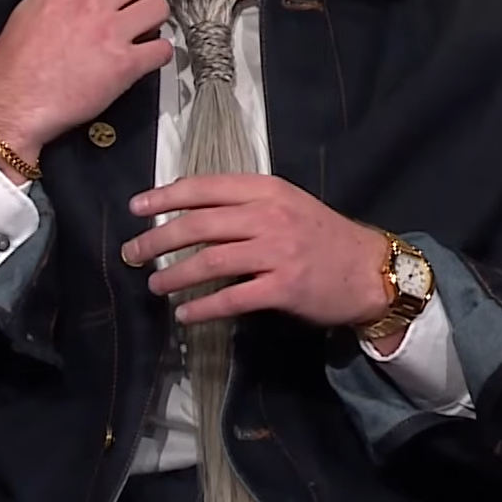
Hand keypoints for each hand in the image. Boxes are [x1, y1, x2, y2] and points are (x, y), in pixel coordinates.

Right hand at [0, 0, 171, 174]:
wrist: (13, 106)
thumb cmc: (16, 57)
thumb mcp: (27, 7)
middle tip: (128, 7)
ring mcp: (112, 32)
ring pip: (159, 6)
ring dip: (152, 20)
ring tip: (135, 33)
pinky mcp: (126, 66)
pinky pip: (163, 48)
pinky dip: (157, 55)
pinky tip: (140, 61)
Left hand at [122, 174, 391, 328]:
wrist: (369, 269)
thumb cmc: (320, 235)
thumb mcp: (285, 203)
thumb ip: (244, 203)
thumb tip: (188, 207)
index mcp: (267, 189)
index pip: (205, 187)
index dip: (165, 196)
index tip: (136, 206)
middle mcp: (270, 216)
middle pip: (200, 224)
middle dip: (158, 238)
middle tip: (132, 251)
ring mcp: (278, 252)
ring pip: (211, 260)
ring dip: (175, 275)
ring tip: (154, 285)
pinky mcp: (284, 288)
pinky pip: (232, 298)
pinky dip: (203, 307)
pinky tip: (184, 314)